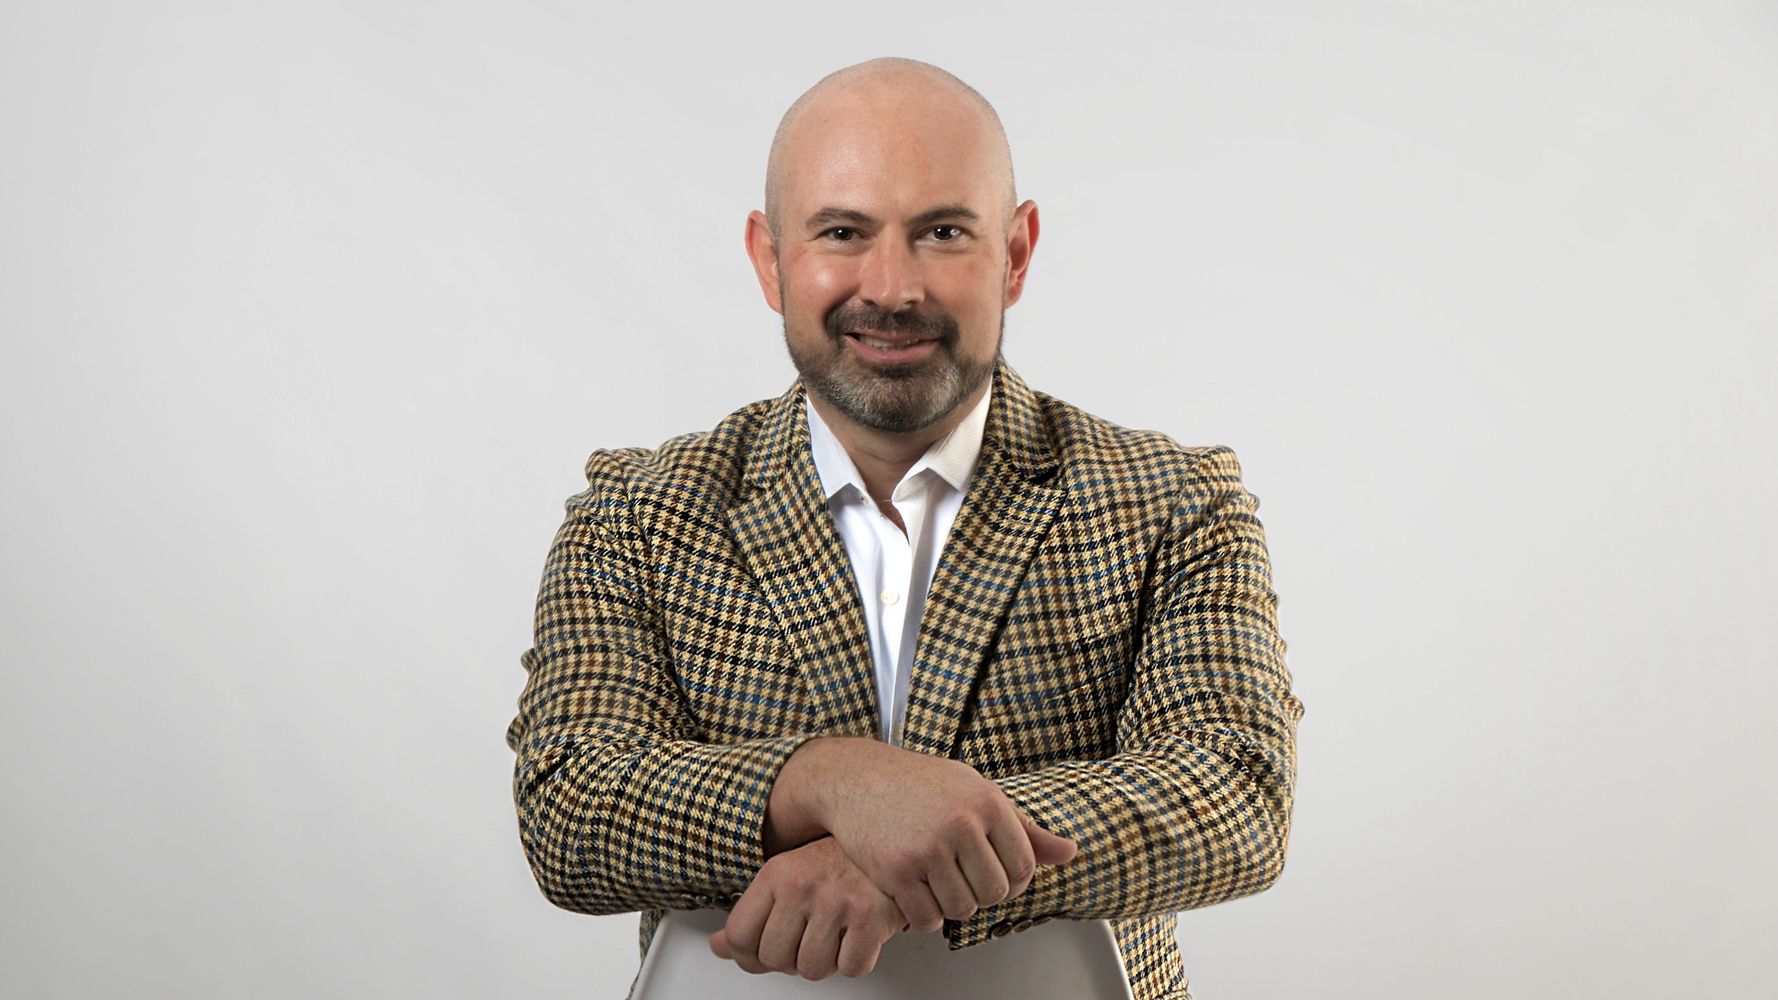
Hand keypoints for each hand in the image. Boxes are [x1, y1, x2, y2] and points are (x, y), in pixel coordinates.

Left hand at [709, 837, 907, 979]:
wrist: (893, 835)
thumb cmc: (840, 859)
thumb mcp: (788, 875)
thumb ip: (752, 913)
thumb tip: (719, 947)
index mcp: (777, 874)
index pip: (739, 936)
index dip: (749, 954)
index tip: (764, 948)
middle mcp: (803, 886)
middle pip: (774, 960)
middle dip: (791, 958)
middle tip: (809, 936)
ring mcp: (836, 902)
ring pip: (812, 970)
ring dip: (825, 960)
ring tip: (835, 932)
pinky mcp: (870, 919)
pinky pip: (851, 968)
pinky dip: (856, 959)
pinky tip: (857, 933)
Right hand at [777, 738, 1076, 932]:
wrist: (855, 778)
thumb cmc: (920, 784)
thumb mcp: (976, 791)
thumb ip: (1023, 826)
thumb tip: (1070, 853)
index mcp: (987, 802)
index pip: (1024, 867)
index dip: (1011, 879)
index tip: (991, 872)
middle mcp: (961, 824)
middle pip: (995, 893)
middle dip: (981, 893)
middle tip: (962, 878)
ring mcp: (927, 849)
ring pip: (962, 910)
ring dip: (952, 905)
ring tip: (938, 881)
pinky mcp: (895, 871)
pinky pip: (927, 918)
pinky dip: (924, 915)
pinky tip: (916, 891)